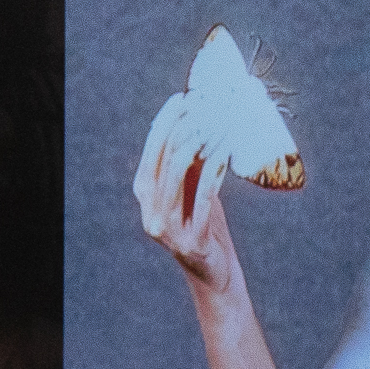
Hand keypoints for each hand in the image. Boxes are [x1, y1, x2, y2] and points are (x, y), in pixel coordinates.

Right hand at [132, 91, 239, 298]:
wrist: (213, 272)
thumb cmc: (204, 223)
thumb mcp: (192, 188)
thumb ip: (189, 161)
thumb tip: (197, 118)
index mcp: (144, 192)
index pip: (152, 147)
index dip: (166, 119)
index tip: (185, 97)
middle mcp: (149, 208)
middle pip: (164, 155)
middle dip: (185, 125)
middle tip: (208, 105)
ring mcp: (166, 226)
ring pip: (179, 171)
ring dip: (201, 142)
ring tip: (219, 124)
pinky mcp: (190, 240)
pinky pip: (203, 197)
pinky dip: (214, 170)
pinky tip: (225, 153)